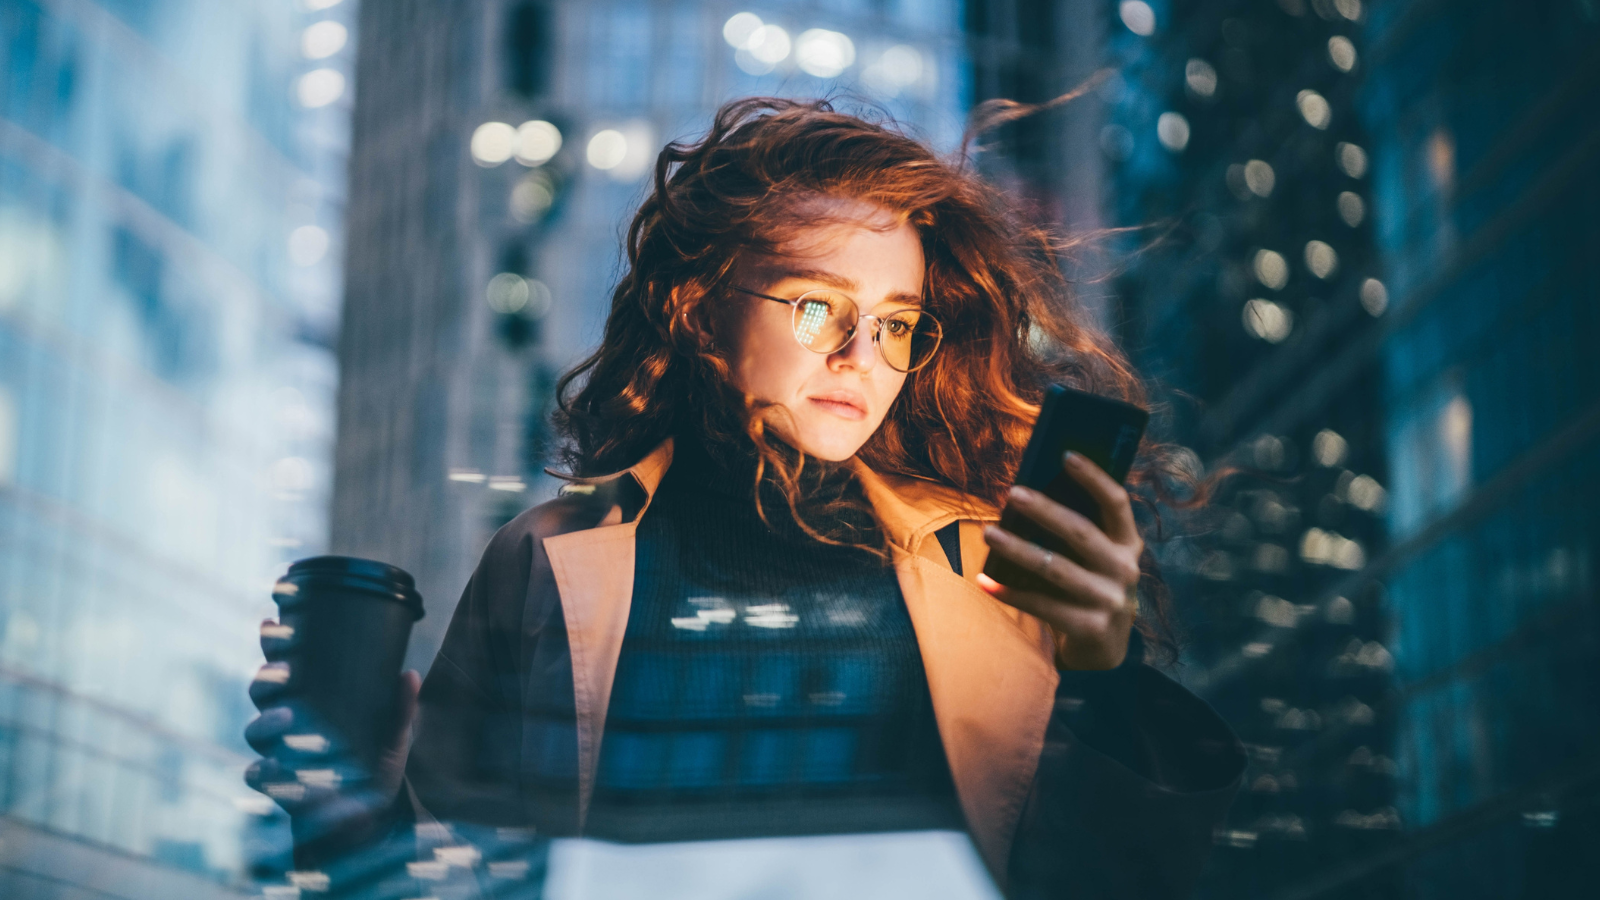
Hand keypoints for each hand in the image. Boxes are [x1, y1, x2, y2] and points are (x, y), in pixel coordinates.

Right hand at [244, 618, 421, 857]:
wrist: (365, 816)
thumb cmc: (374, 764)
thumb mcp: (394, 736)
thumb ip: (400, 708)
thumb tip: (409, 674)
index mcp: (312, 699)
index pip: (287, 665)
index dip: (275, 644)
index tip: (273, 623)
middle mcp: (288, 720)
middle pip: (263, 690)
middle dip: (267, 677)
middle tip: (285, 671)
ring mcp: (278, 752)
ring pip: (255, 730)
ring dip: (266, 721)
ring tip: (287, 716)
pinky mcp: (277, 784)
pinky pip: (257, 775)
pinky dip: (263, 770)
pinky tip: (274, 766)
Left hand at [978, 451, 1144, 669]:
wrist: (1105, 646)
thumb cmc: (1089, 585)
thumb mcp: (1096, 557)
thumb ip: (1079, 530)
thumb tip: (1031, 494)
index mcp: (1128, 543)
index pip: (1117, 502)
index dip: (1094, 478)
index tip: (1066, 455)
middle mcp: (1124, 569)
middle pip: (1081, 532)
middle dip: (1045, 510)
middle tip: (1012, 493)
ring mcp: (1110, 600)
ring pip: (1056, 568)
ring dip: (1018, 548)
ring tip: (989, 532)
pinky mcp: (1091, 627)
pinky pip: (1042, 606)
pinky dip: (1010, 592)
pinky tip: (984, 580)